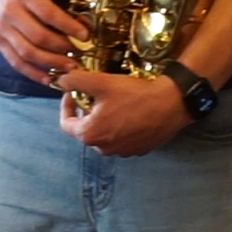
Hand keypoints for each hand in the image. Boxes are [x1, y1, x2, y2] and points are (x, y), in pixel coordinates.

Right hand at [0, 0, 86, 85]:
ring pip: (27, 52)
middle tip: (80, 55)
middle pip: (38, 37)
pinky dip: (33, 73)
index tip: (85, 35)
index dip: (67, 26)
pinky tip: (49, 79)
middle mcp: (10, 11)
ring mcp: (2, 28)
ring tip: (70, 68)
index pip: (48, 13)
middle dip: (62, 49)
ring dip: (50, 64)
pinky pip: (16, 61)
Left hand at [55, 70, 192, 155]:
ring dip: (102, 119)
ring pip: (103, 135)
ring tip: (111, 101)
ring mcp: (123, 152)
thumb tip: (60, 80)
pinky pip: (121, 138)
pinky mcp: (139, 150)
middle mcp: (104, 149)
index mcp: (91, 135)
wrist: (172, 104)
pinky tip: (128, 111)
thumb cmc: (134, 94)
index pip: (66, 124)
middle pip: (85, 130)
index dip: (66, 106)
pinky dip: (119, 126)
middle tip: (93, 94)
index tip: (72, 92)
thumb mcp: (100, 82)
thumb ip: (75, 81)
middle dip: (85, 112)